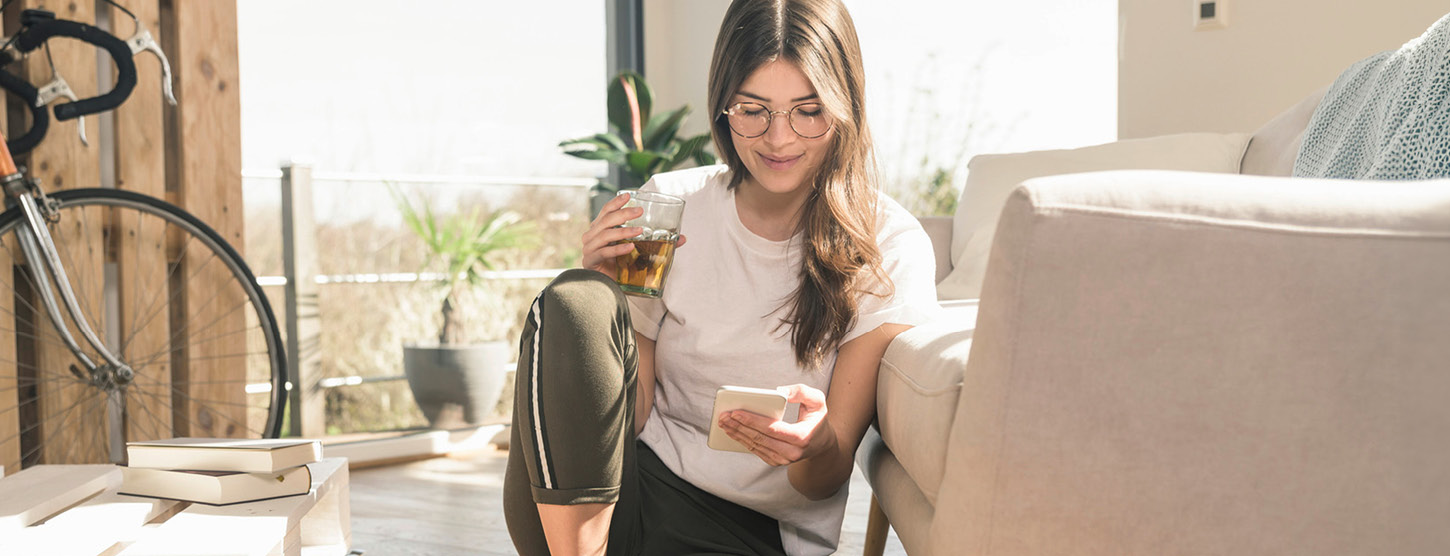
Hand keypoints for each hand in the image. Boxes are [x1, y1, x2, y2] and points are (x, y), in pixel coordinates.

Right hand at [580, 192, 685, 277]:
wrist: (606, 288)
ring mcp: (589, 249)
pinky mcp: (591, 261)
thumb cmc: (619, 266)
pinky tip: (630, 248)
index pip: (606, 211)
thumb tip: (682, 239)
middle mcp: (592, 236)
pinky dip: (618, 249)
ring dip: (624, 231)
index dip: (616, 202)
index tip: (628, 195)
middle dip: (623, 214)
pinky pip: (604, 252)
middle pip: (606, 220)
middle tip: (639, 212)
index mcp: (600, 229)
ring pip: (605, 235)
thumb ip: (656, 243)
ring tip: (639, 231)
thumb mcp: (637, 250)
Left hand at [719, 384, 835, 466]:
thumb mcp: (818, 401)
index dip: (752, 421)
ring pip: (755, 446)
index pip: (772, 429)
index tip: (735, 412)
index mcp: (802, 437)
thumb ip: (801, 391)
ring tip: (723, 423)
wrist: (822, 444)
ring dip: (737, 434)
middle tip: (723, 416)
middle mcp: (792, 452)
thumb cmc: (818, 419)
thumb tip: (780, 391)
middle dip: (739, 426)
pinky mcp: (776, 461)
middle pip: (760, 438)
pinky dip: (742, 440)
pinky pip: (756, 450)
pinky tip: (732, 431)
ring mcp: (784, 460)